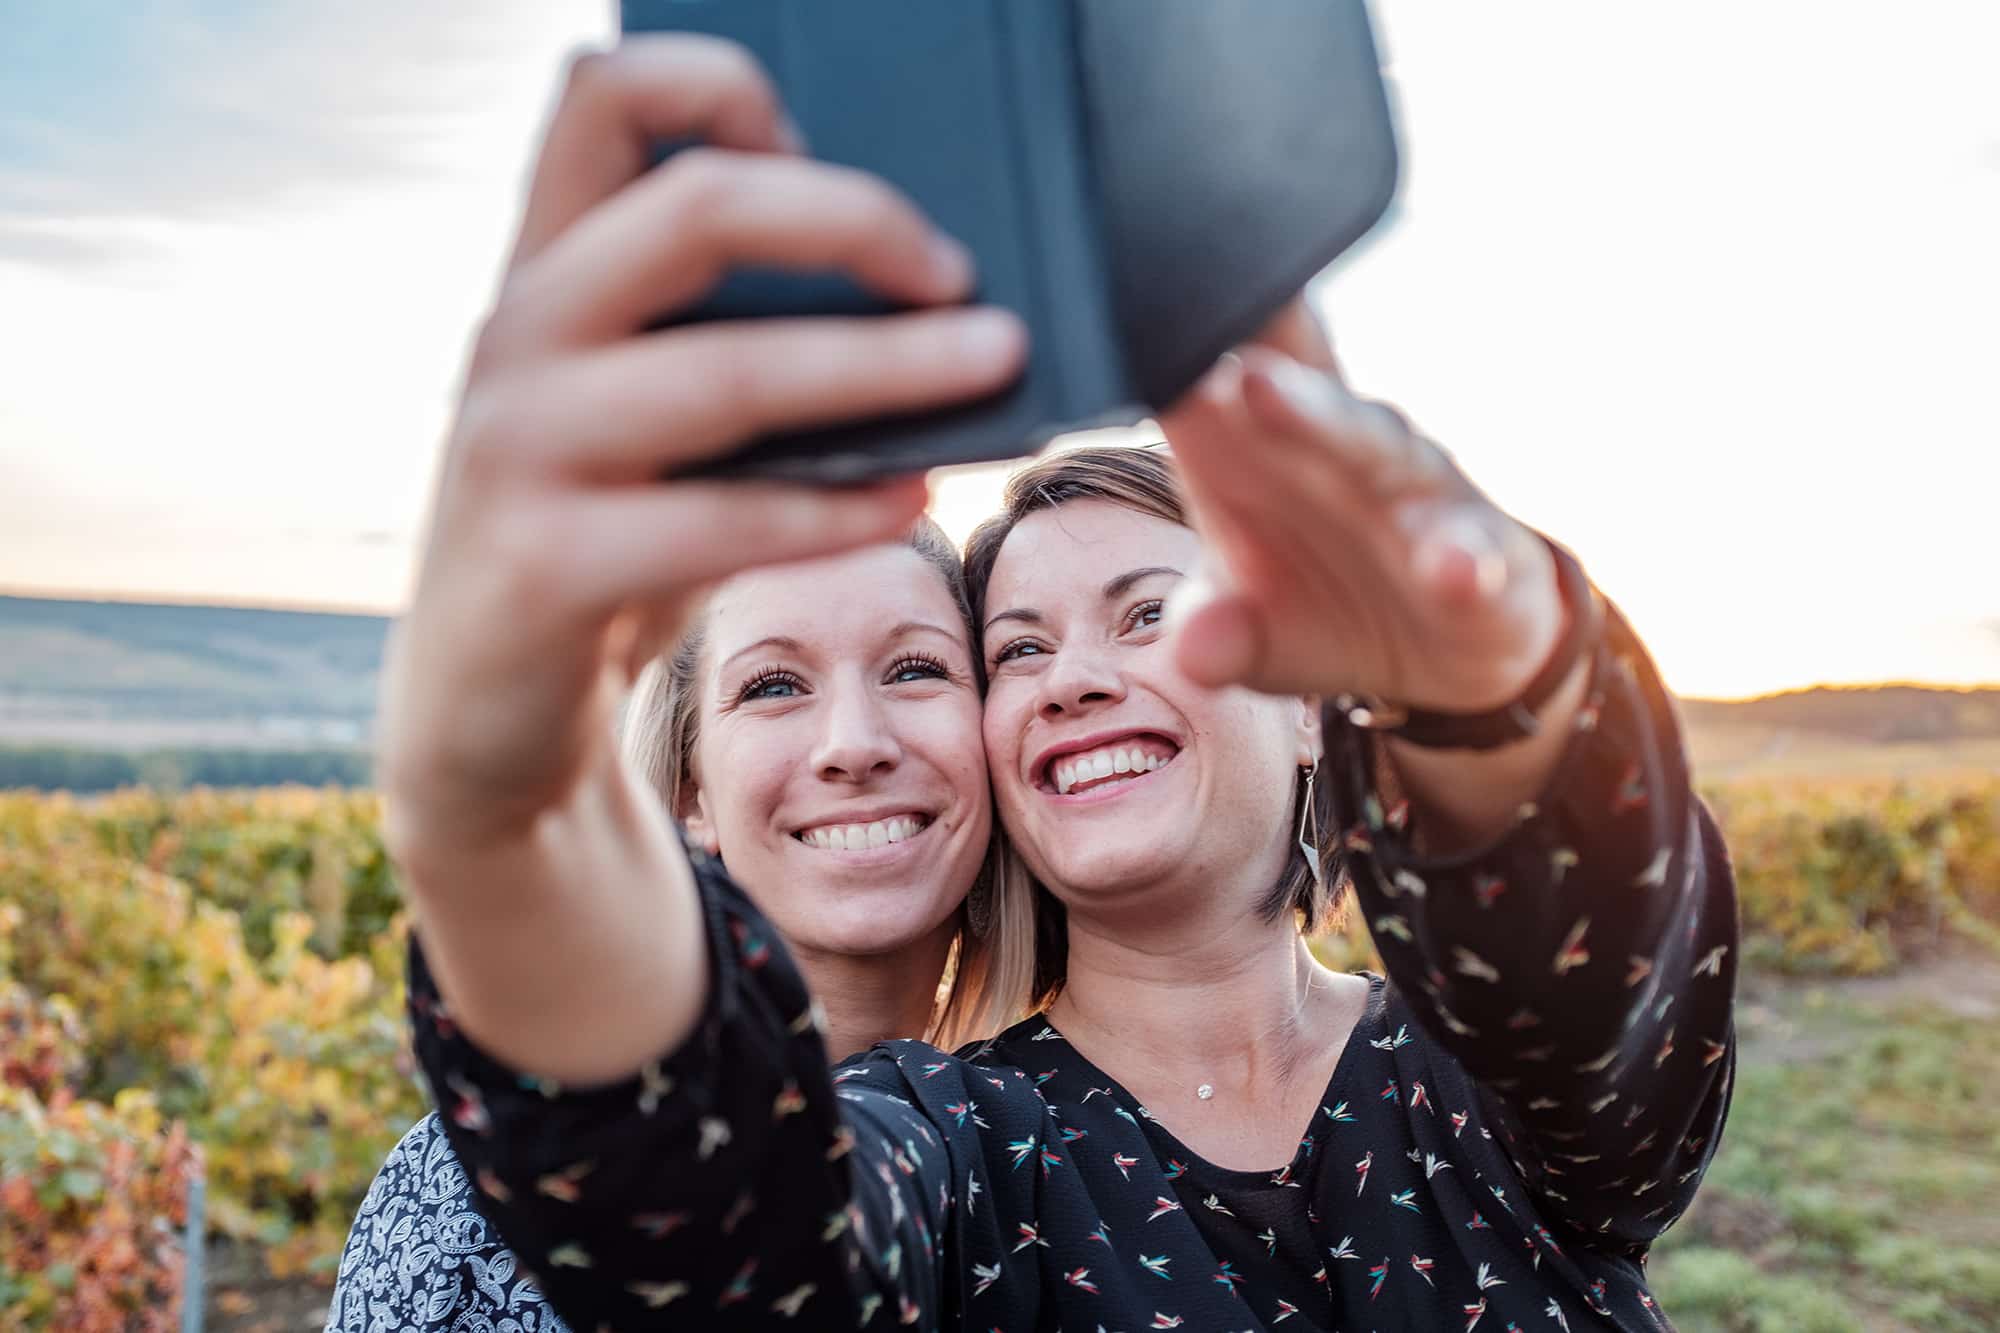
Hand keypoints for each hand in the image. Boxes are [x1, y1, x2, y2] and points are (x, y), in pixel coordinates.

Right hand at [378, 37, 1026, 846]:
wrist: (478, 714)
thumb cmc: (601, 541)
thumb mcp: (640, 419)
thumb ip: (721, 343)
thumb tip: (922, 300)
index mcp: (542, 271)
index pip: (600, 98)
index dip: (717, 88)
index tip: (814, 149)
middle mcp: (517, 334)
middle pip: (695, 207)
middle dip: (854, 222)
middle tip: (959, 273)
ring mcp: (519, 446)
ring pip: (729, 371)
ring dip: (886, 367)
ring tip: (990, 362)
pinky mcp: (543, 564)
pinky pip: (723, 521)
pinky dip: (836, 509)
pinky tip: (912, 495)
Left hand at [1156, 300, 1561, 713]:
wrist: (1443, 648)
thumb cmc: (1323, 607)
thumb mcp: (1253, 634)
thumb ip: (1212, 631)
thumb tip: (1194, 650)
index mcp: (1262, 456)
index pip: (1218, 394)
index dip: (1187, 371)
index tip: (1149, 348)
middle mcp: (1342, 450)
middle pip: (1302, 401)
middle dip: (1265, 383)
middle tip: (1228, 366)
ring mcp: (1419, 493)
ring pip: (1381, 449)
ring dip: (1334, 426)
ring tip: (1278, 400)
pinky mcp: (1485, 552)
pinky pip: (1472, 546)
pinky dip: (1461, 556)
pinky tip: (1452, 569)